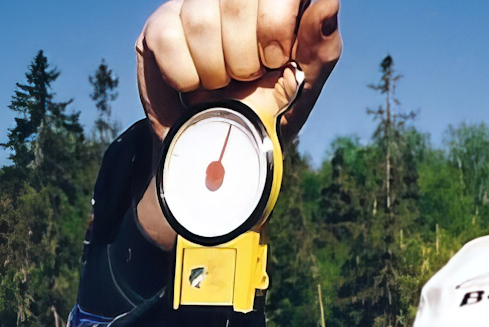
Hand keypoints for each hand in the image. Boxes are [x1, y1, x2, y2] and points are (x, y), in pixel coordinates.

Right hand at [134, 0, 342, 247]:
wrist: (219, 149)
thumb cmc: (267, 108)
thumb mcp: (303, 86)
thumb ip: (321, 47)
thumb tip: (329, 2)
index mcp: (273, 2)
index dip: (274, 29)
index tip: (273, 61)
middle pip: (236, 0)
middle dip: (244, 58)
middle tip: (244, 79)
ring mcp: (193, 5)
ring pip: (200, 21)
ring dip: (214, 72)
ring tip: (219, 86)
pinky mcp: (159, 26)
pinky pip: (167, 40)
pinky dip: (185, 77)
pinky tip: (193, 88)